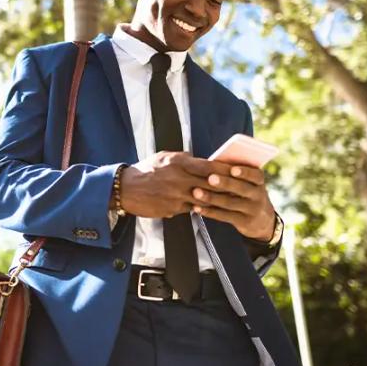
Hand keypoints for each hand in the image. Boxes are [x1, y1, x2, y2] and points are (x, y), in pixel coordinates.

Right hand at [114, 152, 231, 218]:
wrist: (125, 190)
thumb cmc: (146, 171)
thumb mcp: (164, 157)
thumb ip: (183, 158)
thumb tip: (200, 159)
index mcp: (178, 162)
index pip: (209, 166)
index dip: (226, 169)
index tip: (238, 170)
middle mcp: (179, 178)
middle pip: (211, 183)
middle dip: (227, 186)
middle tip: (241, 187)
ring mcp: (176, 195)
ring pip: (204, 199)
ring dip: (217, 200)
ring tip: (230, 200)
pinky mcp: (173, 209)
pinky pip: (192, 208)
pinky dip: (201, 207)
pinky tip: (209, 207)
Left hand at [191, 164, 276, 241]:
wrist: (262, 219)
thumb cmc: (246, 192)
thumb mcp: (248, 182)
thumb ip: (233, 173)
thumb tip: (211, 162)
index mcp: (258, 181)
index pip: (255, 175)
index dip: (245, 172)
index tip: (232, 169)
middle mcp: (258, 195)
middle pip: (242, 188)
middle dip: (225, 183)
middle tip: (210, 178)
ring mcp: (252, 210)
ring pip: (230, 203)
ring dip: (211, 197)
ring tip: (196, 192)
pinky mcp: (243, 222)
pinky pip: (225, 216)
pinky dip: (209, 211)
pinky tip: (196, 208)